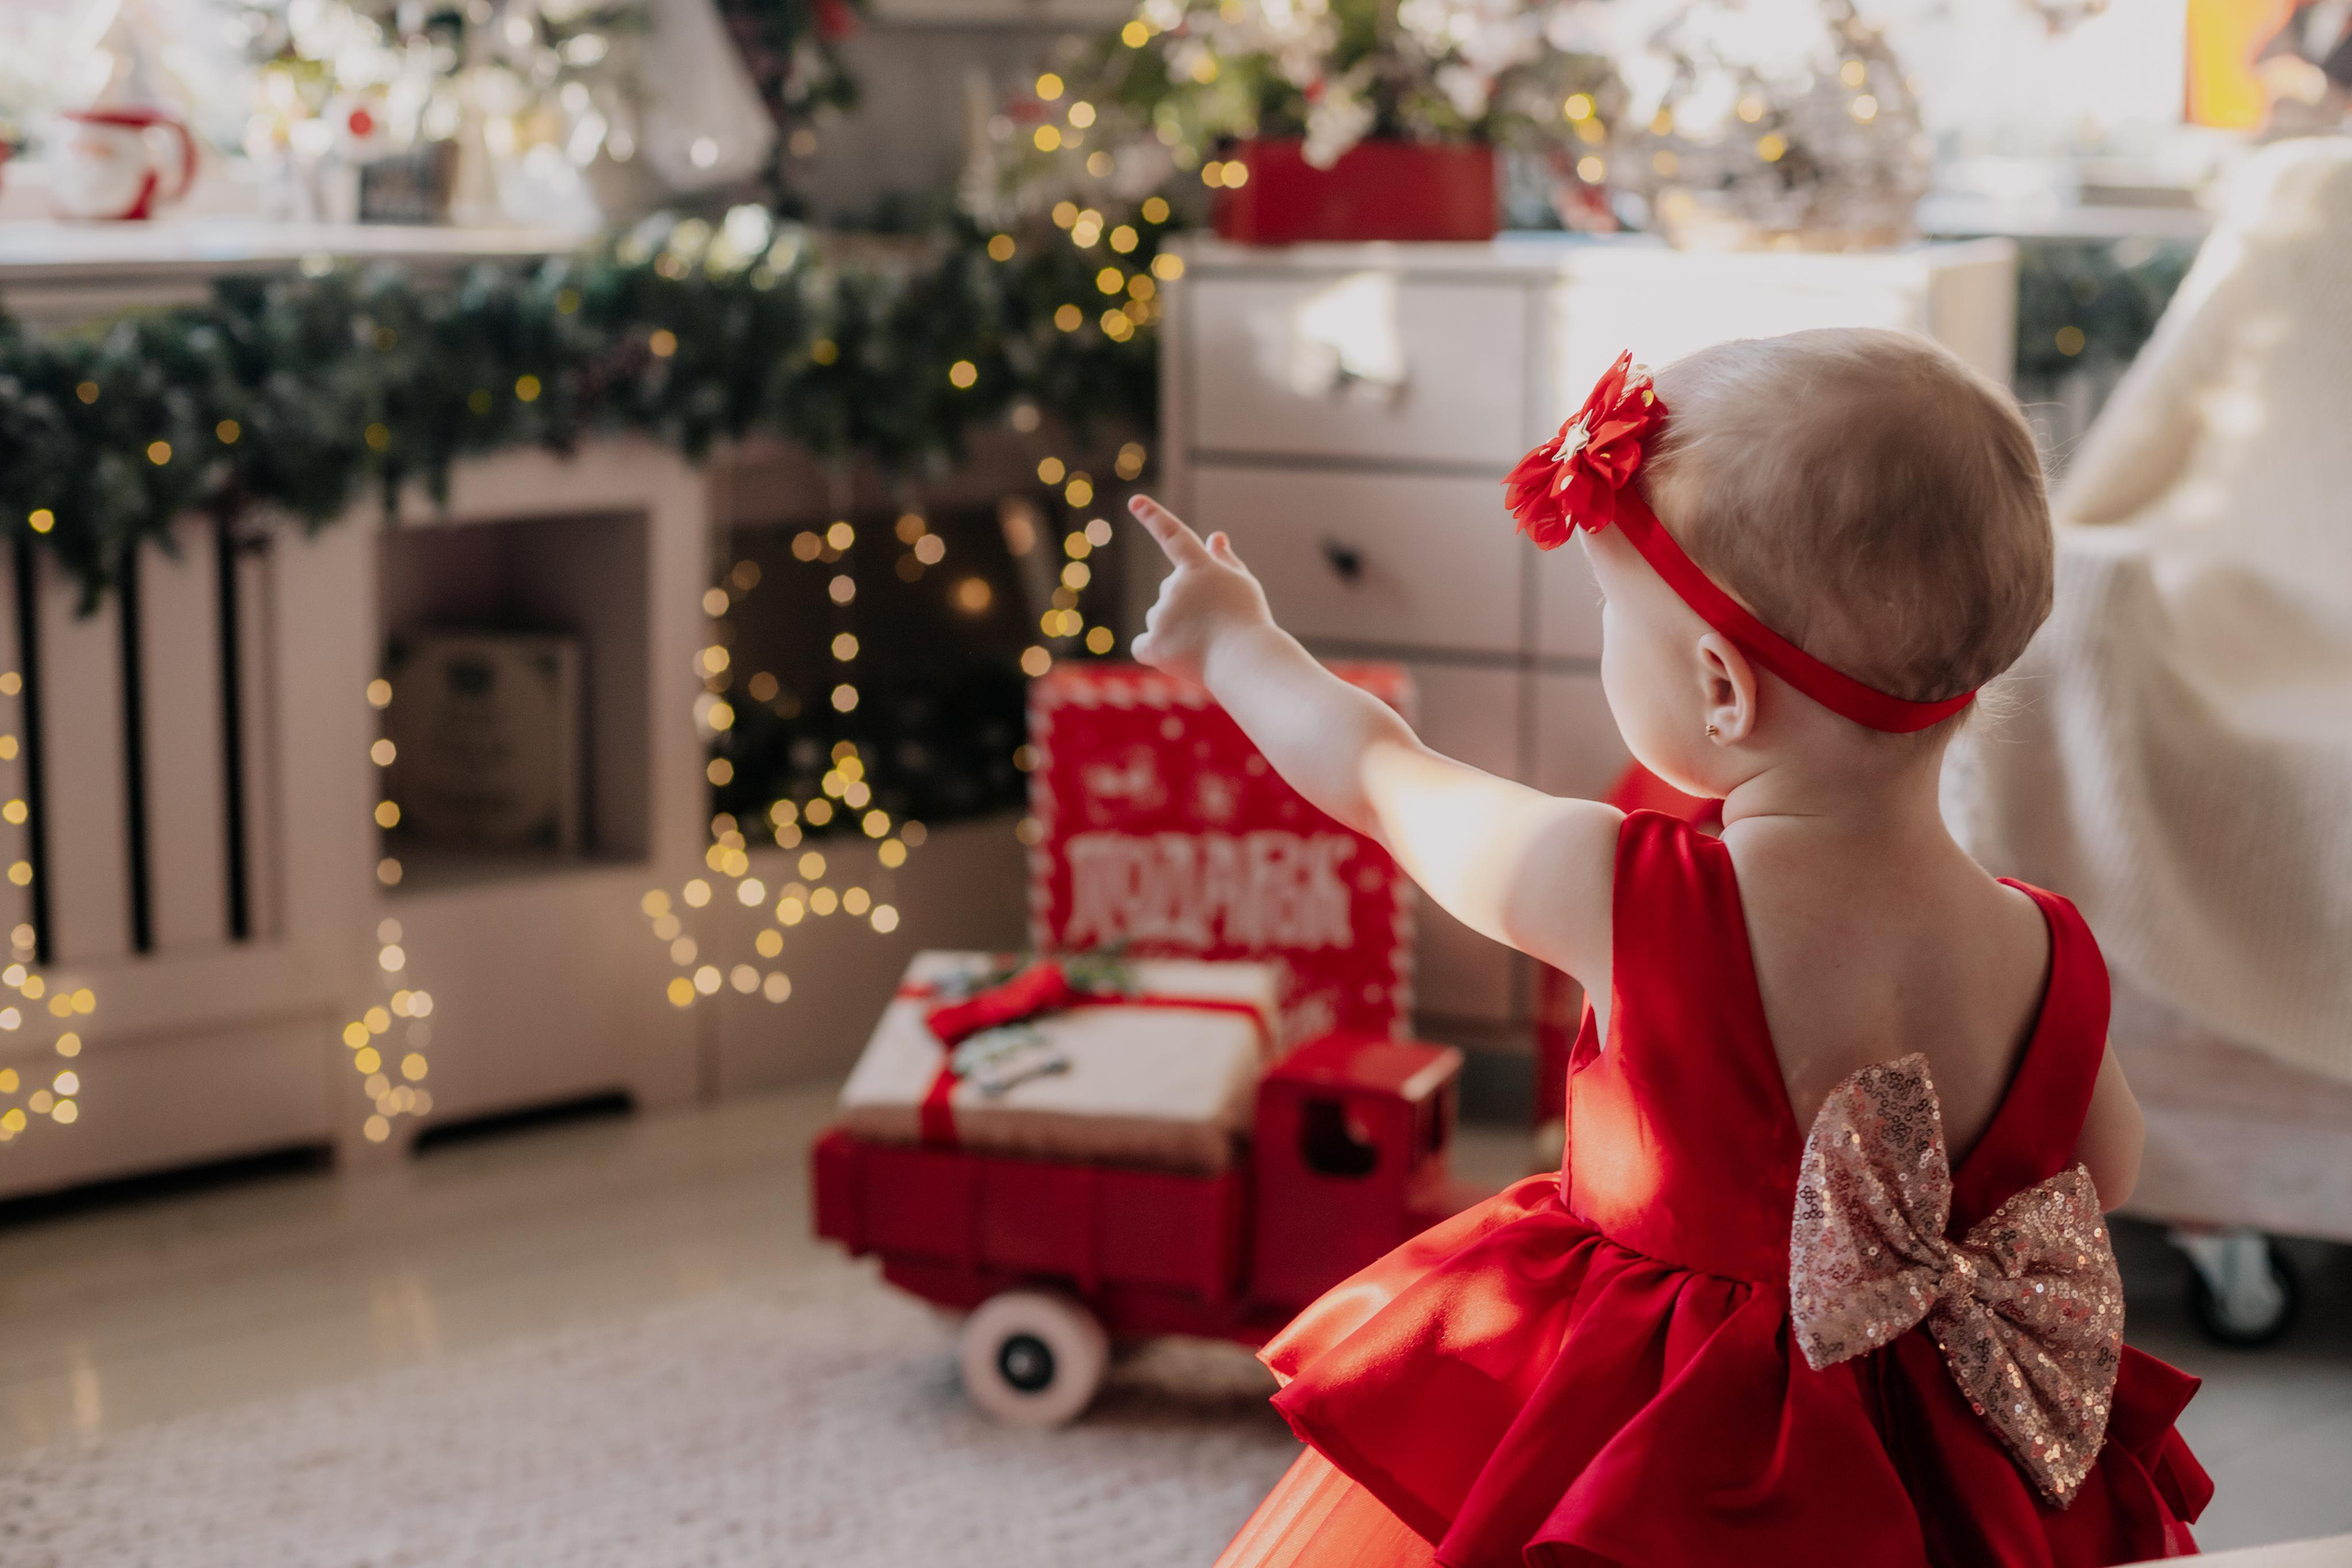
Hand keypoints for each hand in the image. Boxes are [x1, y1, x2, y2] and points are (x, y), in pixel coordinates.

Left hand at [1127, 495, 1274, 685]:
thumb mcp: (1243, 585)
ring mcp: (1162, 615)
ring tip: (1206, 644)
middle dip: (1187, 606)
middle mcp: (1174, 585)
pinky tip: (1174, 657)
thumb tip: (1215, 536)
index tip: (1134, 501)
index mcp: (1199, 567)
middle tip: (1216, 624)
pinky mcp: (1154, 644)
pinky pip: (1143, 645)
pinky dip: (1156, 651)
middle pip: (1170, 592)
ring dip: (1177, 630)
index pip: (1173, 535)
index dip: (1153, 516)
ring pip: (1160, 619)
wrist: (1246, 661)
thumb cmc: (1248, 621)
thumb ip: (1225, 561)